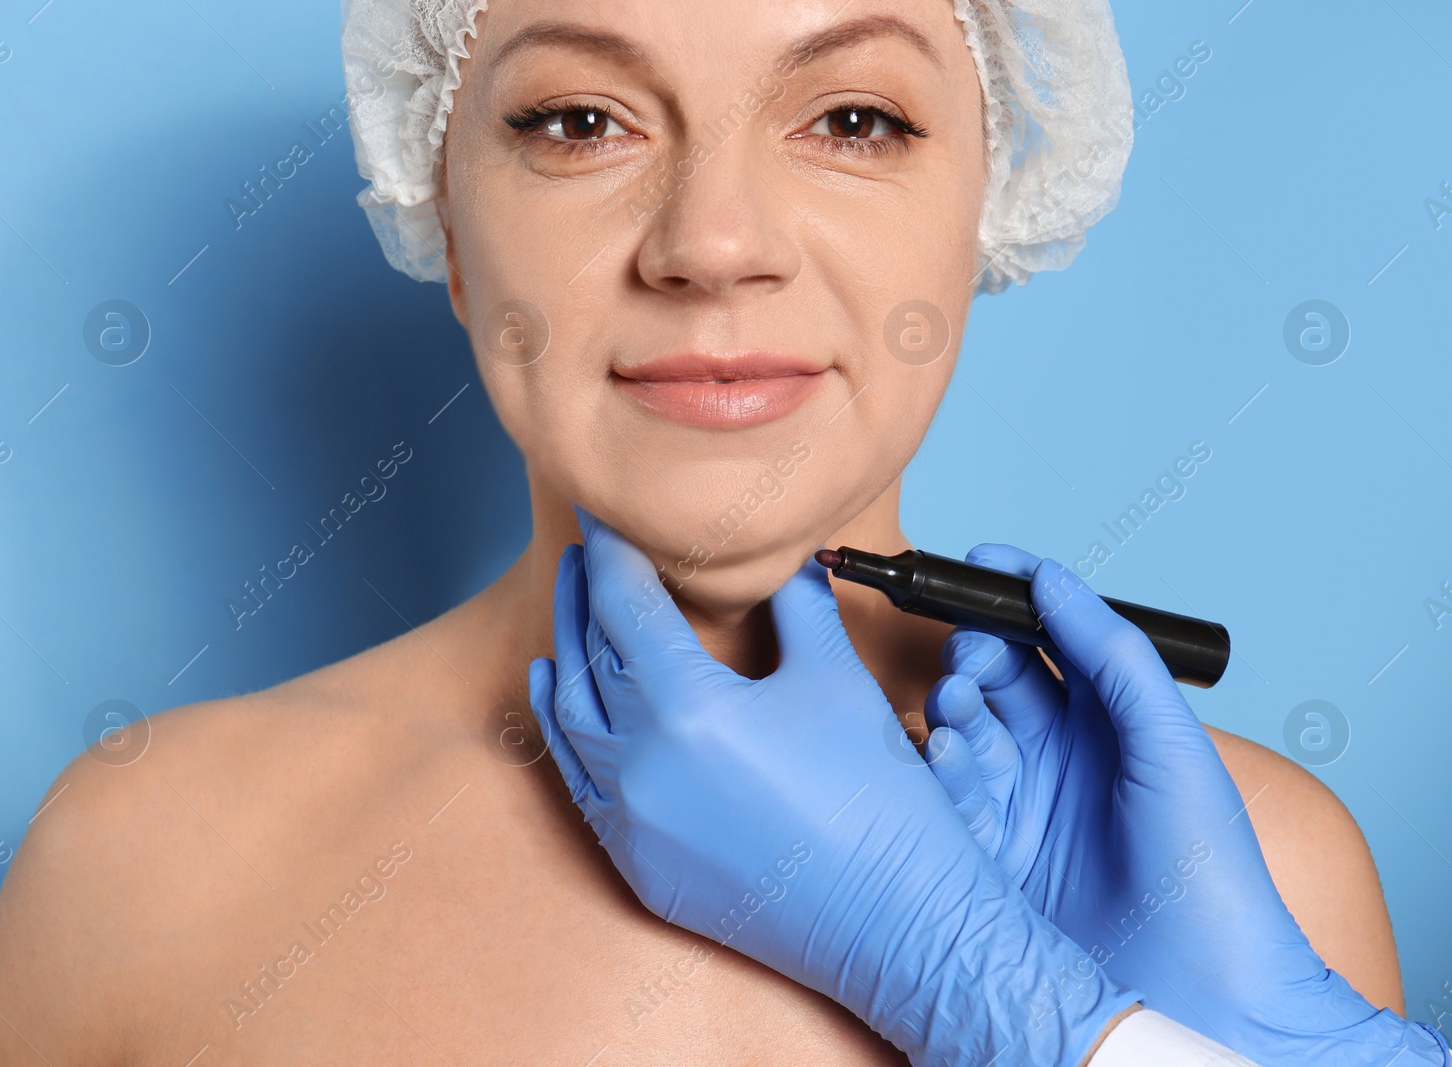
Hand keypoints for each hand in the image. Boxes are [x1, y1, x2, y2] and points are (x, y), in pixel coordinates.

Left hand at [527, 507, 1141, 1065]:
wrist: (894, 923)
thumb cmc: (875, 799)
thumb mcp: (835, 678)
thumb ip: (795, 606)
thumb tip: (784, 560)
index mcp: (686, 708)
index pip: (624, 603)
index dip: (612, 550)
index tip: (607, 515)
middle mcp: (638, 766)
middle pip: (587, 655)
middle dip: (585, 593)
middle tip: (590, 549)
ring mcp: (630, 823)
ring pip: (568, 718)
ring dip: (567, 654)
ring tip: (575, 607)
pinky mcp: (636, 865)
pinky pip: (579, 780)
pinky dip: (565, 728)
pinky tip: (556, 694)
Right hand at [921, 544, 1450, 1066]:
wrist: (1201, 986)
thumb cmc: (1207, 867)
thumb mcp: (1170, 742)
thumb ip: (1113, 655)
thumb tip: (1054, 579)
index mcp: (1106, 720)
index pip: (1047, 638)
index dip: (1011, 595)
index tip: (980, 560)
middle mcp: (1056, 754)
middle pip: (995, 676)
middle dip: (975, 651)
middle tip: (973, 656)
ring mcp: (1017, 801)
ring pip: (962, 727)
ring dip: (953, 704)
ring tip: (960, 707)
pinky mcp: (983, 852)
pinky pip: (945, 792)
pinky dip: (938, 764)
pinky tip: (947, 755)